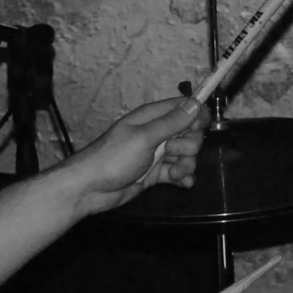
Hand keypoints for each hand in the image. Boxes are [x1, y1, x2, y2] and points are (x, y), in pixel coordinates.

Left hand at [54, 96, 202, 215]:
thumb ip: (172, 122)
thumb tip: (196, 103)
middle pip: (189, 133)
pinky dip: (183, 177)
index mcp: (151, 117)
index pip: (183, 107)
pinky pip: (177, 172)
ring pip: (185, 154)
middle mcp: (156, 133)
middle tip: (172, 153)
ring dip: (186, 164)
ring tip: (175, 173)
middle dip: (189, 145)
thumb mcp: (144, 137)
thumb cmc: (114, 158)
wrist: (91, 189)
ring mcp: (156, 154)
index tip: (201, 128)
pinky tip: (183, 183)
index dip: (196, 116)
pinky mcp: (155, 173)